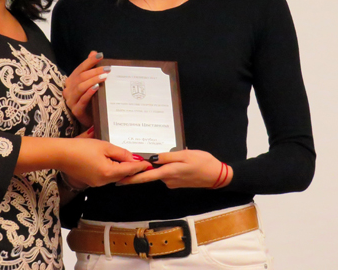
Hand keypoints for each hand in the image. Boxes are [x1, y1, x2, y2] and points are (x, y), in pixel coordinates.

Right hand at [59, 138, 149, 187]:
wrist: (61, 155)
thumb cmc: (81, 148)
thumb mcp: (104, 146)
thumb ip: (120, 153)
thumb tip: (133, 158)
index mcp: (109, 173)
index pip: (130, 170)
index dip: (140, 166)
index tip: (149, 164)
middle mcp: (104, 181)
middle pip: (123, 175)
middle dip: (131, 168)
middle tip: (140, 160)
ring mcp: (97, 183)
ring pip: (115, 176)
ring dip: (121, 168)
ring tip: (127, 159)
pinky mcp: (91, 181)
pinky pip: (106, 176)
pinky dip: (112, 169)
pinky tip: (112, 161)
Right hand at [63, 51, 108, 127]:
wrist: (91, 119)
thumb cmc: (91, 100)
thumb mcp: (91, 83)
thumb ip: (90, 68)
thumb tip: (93, 53)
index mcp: (71, 81)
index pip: (80, 68)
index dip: (89, 61)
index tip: (100, 55)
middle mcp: (68, 90)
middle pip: (81, 77)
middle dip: (95, 71)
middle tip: (107, 68)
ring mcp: (71, 101)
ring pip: (81, 87)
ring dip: (93, 80)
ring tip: (104, 76)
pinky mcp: (76, 110)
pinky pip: (82, 100)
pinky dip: (89, 92)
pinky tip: (97, 87)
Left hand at [115, 150, 232, 188]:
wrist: (218, 176)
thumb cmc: (202, 162)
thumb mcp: (185, 155)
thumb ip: (167, 157)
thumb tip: (151, 159)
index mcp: (168, 173)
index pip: (146, 177)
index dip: (132, 179)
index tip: (119, 181)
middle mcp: (168, 180)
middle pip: (152, 173)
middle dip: (144, 168)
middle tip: (133, 161)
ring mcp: (173, 183)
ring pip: (161, 172)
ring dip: (160, 166)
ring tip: (166, 156)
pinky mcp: (178, 182)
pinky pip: (168, 174)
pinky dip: (168, 168)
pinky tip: (177, 161)